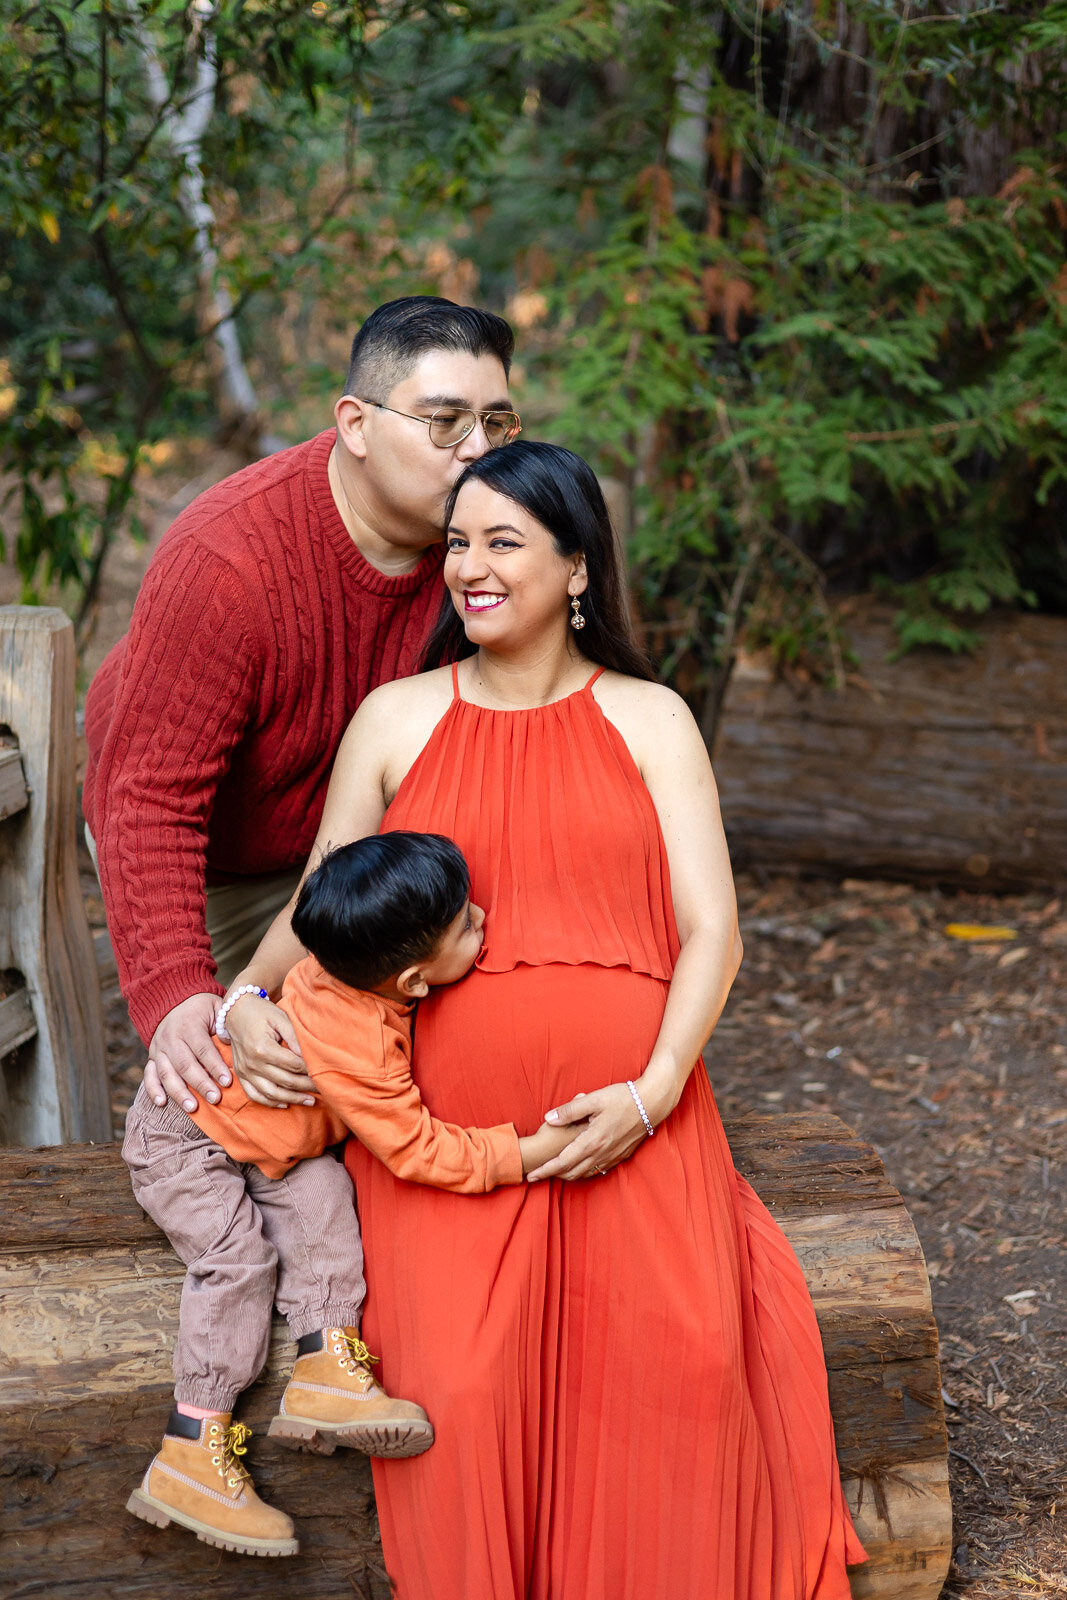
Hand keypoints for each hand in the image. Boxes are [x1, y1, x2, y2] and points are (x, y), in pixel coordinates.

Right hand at [144, 994, 231, 1111]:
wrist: (173, 1001)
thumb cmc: (202, 1008)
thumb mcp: (217, 1008)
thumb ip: (224, 1026)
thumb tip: (233, 1046)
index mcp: (189, 1026)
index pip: (203, 1050)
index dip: (215, 1066)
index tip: (227, 1082)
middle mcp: (171, 1039)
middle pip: (185, 1065)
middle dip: (200, 1084)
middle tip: (215, 1098)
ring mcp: (159, 1049)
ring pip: (167, 1073)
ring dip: (179, 1093)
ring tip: (192, 1108)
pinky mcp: (151, 1058)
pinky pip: (149, 1075)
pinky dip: (153, 1090)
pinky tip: (161, 1103)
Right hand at [225, 994, 316, 1107]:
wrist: (236, 1012)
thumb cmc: (262, 1013)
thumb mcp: (281, 1019)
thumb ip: (295, 1038)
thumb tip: (309, 1056)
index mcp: (263, 1048)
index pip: (293, 1065)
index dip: (310, 1070)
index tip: (324, 1072)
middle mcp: (252, 1063)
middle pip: (285, 1081)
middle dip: (307, 1086)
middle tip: (324, 1088)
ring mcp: (245, 1071)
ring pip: (272, 1094)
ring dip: (293, 1099)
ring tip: (310, 1101)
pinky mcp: (241, 1075)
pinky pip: (255, 1095)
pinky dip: (270, 1103)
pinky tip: (286, 1104)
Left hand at [525, 1084, 646, 1181]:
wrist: (652, 1103)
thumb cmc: (622, 1098)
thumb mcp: (593, 1100)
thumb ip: (569, 1110)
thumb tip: (549, 1118)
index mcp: (592, 1140)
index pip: (562, 1162)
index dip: (545, 1170)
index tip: (531, 1175)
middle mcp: (602, 1153)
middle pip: (572, 1172)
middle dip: (554, 1175)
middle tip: (539, 1173)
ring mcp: (613, 1156)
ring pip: (585, 1174)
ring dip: (569, 1174)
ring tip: (556, 1170)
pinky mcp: (621, 1155)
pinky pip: (599, 1170)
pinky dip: (585, 1172)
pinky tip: (581, 1166)